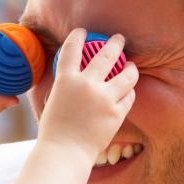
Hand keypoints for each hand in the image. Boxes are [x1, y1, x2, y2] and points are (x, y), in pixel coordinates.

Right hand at [37, 28, 137, 161]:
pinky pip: (129, 96)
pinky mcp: (117, 113)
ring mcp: (104, 98)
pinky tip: (128, 90)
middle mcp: (86, 84)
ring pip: (127, 74)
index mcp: (66, 80)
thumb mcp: (52, 102)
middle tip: (119, 39)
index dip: (78, 36)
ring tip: (131, 65)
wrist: (65, 152)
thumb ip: (62, 87)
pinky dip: (129, 92)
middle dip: (115, 43)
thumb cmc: (54, 131)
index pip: (72, 49)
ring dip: (130, 67)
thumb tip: (68, 77)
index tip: (83, 31)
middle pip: (106, 54)